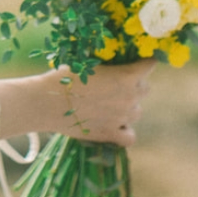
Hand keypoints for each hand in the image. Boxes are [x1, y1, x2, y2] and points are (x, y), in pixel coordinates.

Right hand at [0, 59, 154, 145]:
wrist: (47, 102)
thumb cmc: (65, 76)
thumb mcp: (90, 62)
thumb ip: (109, 65)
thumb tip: (115, 59)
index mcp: (127, 76)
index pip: (150, 65)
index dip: (144, 62)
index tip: (138, 62)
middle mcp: (130, 97)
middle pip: (145, 89)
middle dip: (134, 84)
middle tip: (116, 83)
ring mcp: (122, 118)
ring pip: (137, 112)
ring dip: (128, 107)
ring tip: (109, 104)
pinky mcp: (111, 134)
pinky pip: (129, 137)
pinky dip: (125, 131)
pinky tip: (115, 126)